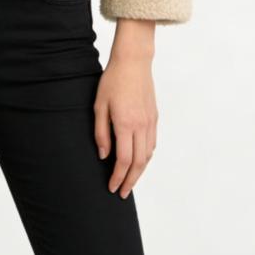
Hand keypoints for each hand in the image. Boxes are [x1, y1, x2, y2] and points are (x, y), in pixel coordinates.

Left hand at [93, 20, 157, 198]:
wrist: (134, 62)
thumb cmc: (113, 80)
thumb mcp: (99, 105)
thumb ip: (101, 132)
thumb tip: (103, 155)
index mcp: (125, 124)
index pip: (123, 160)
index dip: (118, 177)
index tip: (112, 188)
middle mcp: (141, 126)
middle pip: (138, 163)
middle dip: (130, 181)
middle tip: (122, 193)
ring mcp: (150, 122)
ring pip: (148, 155)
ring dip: (139, 171)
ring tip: (130, 180)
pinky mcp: (154, 117)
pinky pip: (152, 144)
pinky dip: (146, 157)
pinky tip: (139, 160)